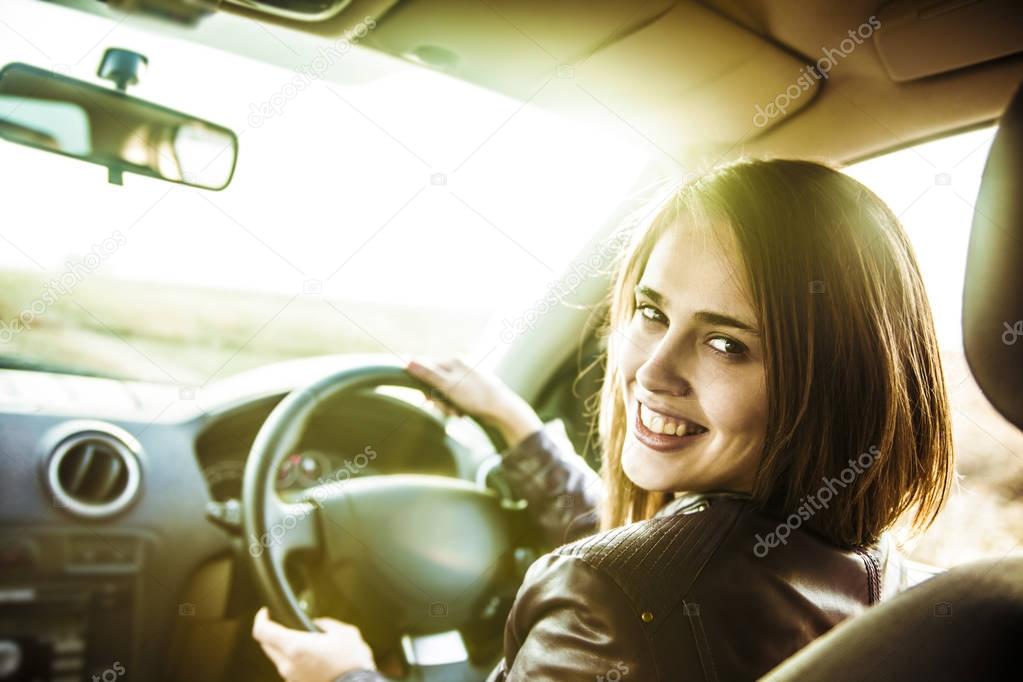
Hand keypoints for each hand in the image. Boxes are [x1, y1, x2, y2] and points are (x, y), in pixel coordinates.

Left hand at [252, 607, 375, 681]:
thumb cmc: (352, 661)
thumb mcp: (344, 633)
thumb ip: (326, 625)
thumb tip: (317, 625)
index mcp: (295, 647)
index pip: (263, 632)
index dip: (260, 619)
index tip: (265, 612)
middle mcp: (288, 664)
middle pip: (267, 645)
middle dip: (273, 633)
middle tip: (287, 624)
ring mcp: (291, 678)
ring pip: (278, 658)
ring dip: (285, 647)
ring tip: (306, 642)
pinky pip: (289, 668)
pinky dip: (294, 659)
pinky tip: (313, 657)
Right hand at [406, 357, 542, 448]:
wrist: (502, 410)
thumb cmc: (476, 397)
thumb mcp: (448, 386)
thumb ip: (428, 374)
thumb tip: (407, 361)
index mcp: (455, 361)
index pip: (428, 369)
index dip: (424, 386)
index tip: (426, 399)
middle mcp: (461, 367)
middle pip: (436, 383)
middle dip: (438, 400)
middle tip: (447, 410)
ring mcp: (467, 379)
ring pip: (446, 393)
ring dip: (447, 406)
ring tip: (458, 413)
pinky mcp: (473, 391)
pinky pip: (456, 399)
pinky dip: (457, 407)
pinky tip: (463, 414)